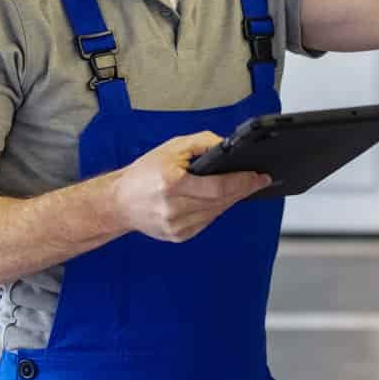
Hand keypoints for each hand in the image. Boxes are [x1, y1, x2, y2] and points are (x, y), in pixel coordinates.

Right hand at [109, 132, 271, 242]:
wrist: (118, 202)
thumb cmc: (143, 173)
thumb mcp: (171, 148)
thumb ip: (202, 142)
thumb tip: (228, 146)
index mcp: (171, 184)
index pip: (217, 186)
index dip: (242, 182)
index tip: (259, 176)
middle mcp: (173, 208)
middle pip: (221, 201)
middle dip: (243, 189)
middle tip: (260, 180)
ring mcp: (176, 226)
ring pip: (216, 213)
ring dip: (232, 200)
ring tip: (244, 187)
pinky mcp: (178, 236)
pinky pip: (206, 221)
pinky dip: (216, 209)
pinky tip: (222, 199)